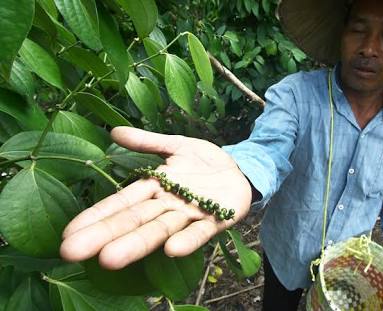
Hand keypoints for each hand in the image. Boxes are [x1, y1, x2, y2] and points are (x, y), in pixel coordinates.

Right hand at [60, 127, 251, 268]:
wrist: (241, 168)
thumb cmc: (205, 161)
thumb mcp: (176, 145)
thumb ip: (147, 142)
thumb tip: (114, 132)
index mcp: (156, 188)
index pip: (121, 203)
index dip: (96, 215)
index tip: (68, 232)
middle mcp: (168, 205)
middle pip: (134, 221)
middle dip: (104, 235)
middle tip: (71, 252)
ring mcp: (191, 214)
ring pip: (160, 230)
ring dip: (137, 243)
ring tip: (110, 258)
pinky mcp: (216, 219)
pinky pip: (200, 231)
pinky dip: (187, 240)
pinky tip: (172, 249)